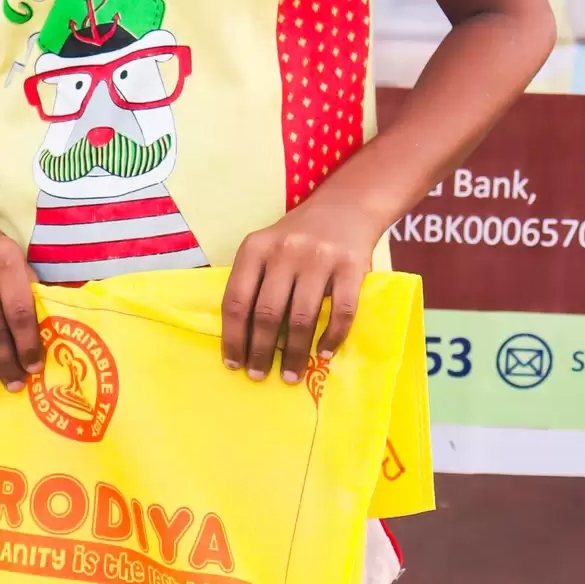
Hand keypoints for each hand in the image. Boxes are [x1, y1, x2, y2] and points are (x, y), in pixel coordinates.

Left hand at [221, 196, 379, 383]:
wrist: (345, 207)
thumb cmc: (298, 237)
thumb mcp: (266, 248)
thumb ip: (254, 282)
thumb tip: (242, 338)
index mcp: (256, 248)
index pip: (236, 300)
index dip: (233, 337)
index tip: (233, 363)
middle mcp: (285, 251)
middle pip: (267, 313)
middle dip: (261, 351)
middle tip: (258, 376)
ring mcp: (319, 258)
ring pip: (302, 317)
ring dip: (295, 353)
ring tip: (290, 375)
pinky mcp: (351, 266)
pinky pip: (341, 311)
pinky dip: (332, 337)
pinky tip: (325, 353)